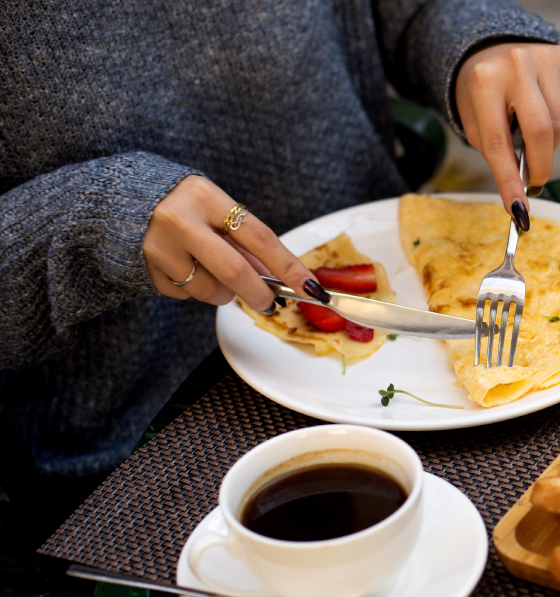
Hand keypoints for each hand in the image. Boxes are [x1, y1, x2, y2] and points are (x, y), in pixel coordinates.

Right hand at [143, 175, 322, 310]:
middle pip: (235, 272)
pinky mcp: (143, 268)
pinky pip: (183, 294)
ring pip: (209, 289)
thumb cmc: (179, 203)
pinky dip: (191, 288)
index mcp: (206, 197)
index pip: (260, 237)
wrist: (115, 199)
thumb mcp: (213, 207)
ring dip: (222, 292)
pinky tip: (182, 267)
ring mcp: (158, 246)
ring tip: (210, 270)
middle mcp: (180, 220)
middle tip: (269, 302)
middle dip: (259, 293)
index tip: (309, 287)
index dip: (288, 266)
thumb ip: (242, 239)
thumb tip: (277, 276)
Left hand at [455, 42, 559, 219]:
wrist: (495, 52)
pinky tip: (548, 111)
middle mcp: (516, 63)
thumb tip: (522, 200)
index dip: (509, 181)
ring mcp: (545, 57)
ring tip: (532, 133)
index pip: (499, 142)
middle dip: (540, 166)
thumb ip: (498, 155)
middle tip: (535, 180)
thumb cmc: (485, 97)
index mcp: (484, 81)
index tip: (518, 209)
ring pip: (559, 124)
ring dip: (549, 143)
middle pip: (539, 132)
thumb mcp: (478, 123)